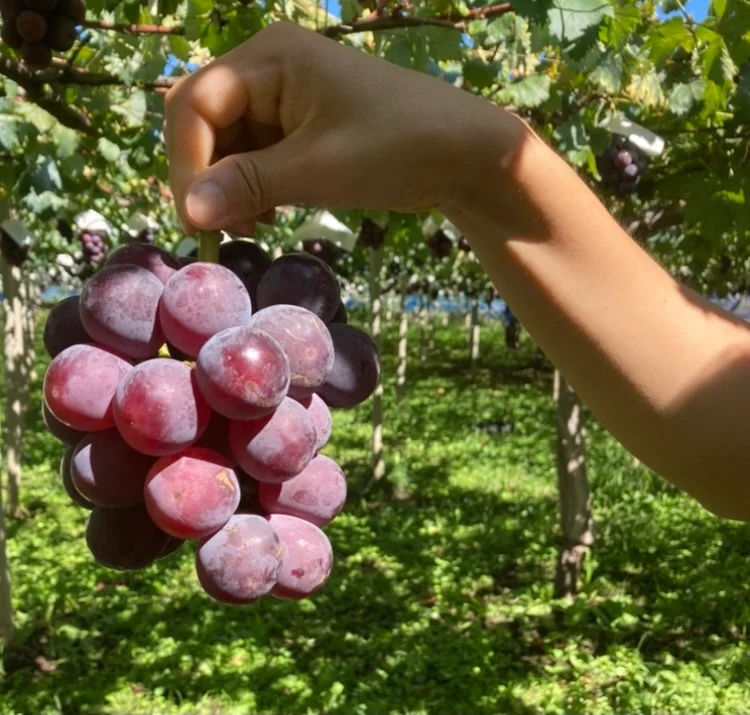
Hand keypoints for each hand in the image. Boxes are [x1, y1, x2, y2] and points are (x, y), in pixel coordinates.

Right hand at [164, 21, 524, 235]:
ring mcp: (284, 101)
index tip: (196, 219)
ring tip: (251, 226)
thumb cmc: (397, 146)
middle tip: (219, 229)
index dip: (186, 163)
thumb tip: (187, 212)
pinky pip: (255, 158)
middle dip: (205, 177)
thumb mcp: (319, 168)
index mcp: (269, 58)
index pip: (194, 105)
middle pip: (205, 123)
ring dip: (228, 188)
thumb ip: (249, 185)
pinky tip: (266, 216)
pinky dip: (252, 188)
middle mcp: (268, 70)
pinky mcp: (300, 130)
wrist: (464, 154)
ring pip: (228, 145)